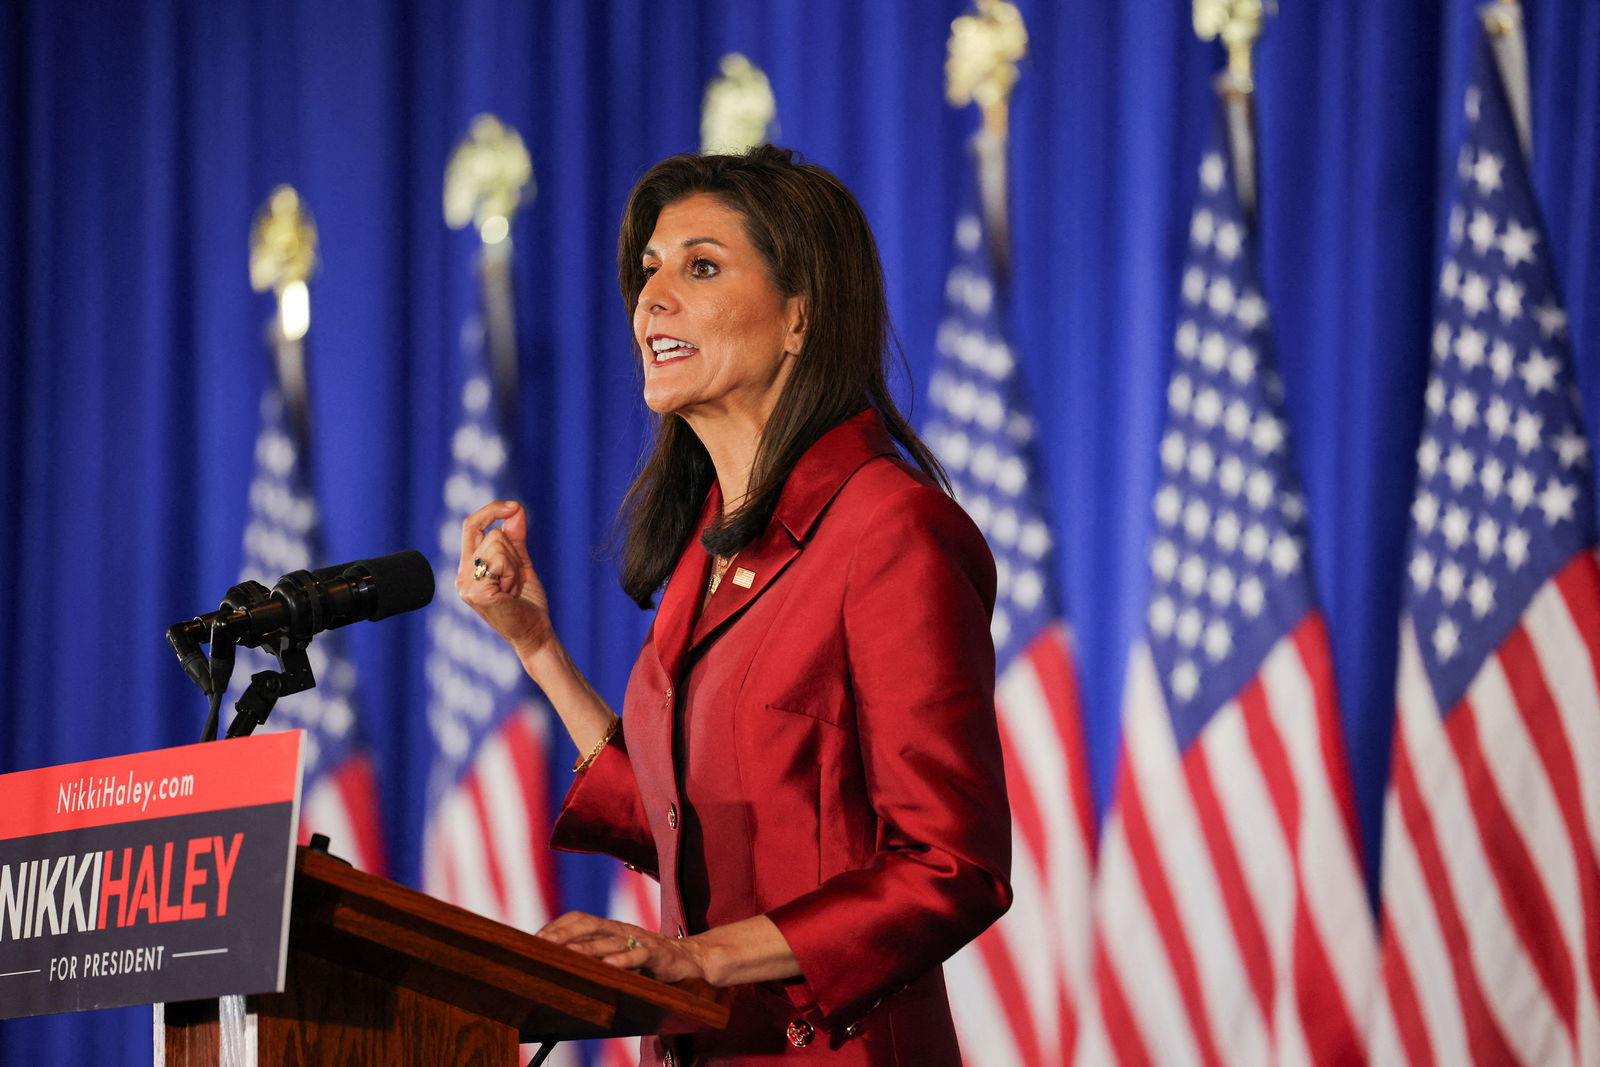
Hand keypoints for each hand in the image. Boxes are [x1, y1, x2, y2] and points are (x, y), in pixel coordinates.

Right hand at [457, 501, 554, 658]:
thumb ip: (516, 537)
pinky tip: (510, 594)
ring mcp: (466, 585)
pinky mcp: (476, 592)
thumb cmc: (527, 603)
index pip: (471, 525)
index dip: (491, 510)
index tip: (514, 506)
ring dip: (515, 566)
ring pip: (497, 544)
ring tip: (512, 589)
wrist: (535, 632)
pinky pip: (500, 561)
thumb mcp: (521, 564)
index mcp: (468, 567)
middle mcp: (462, 575)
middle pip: (490, 533)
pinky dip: (513, 575)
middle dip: (513, 551)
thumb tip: (515, 509)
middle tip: (515, 579)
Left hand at [536, 911, 708, 983]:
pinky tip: (609, 967)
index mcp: (610, 928)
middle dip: (563, 934)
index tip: (535, 940)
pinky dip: (624, 960)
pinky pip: (639, 955)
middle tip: (541, 945)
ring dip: (587, 948)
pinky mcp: (658, 954)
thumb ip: (595, 957)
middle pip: (588, 924)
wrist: (692, 960)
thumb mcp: (620, 955)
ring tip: (567, 955)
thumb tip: (560, 965)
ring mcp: (640, 940)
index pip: (579, 918)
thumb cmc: (649, 961)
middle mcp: (622, 930)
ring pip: (610, 940)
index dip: (557, 927)